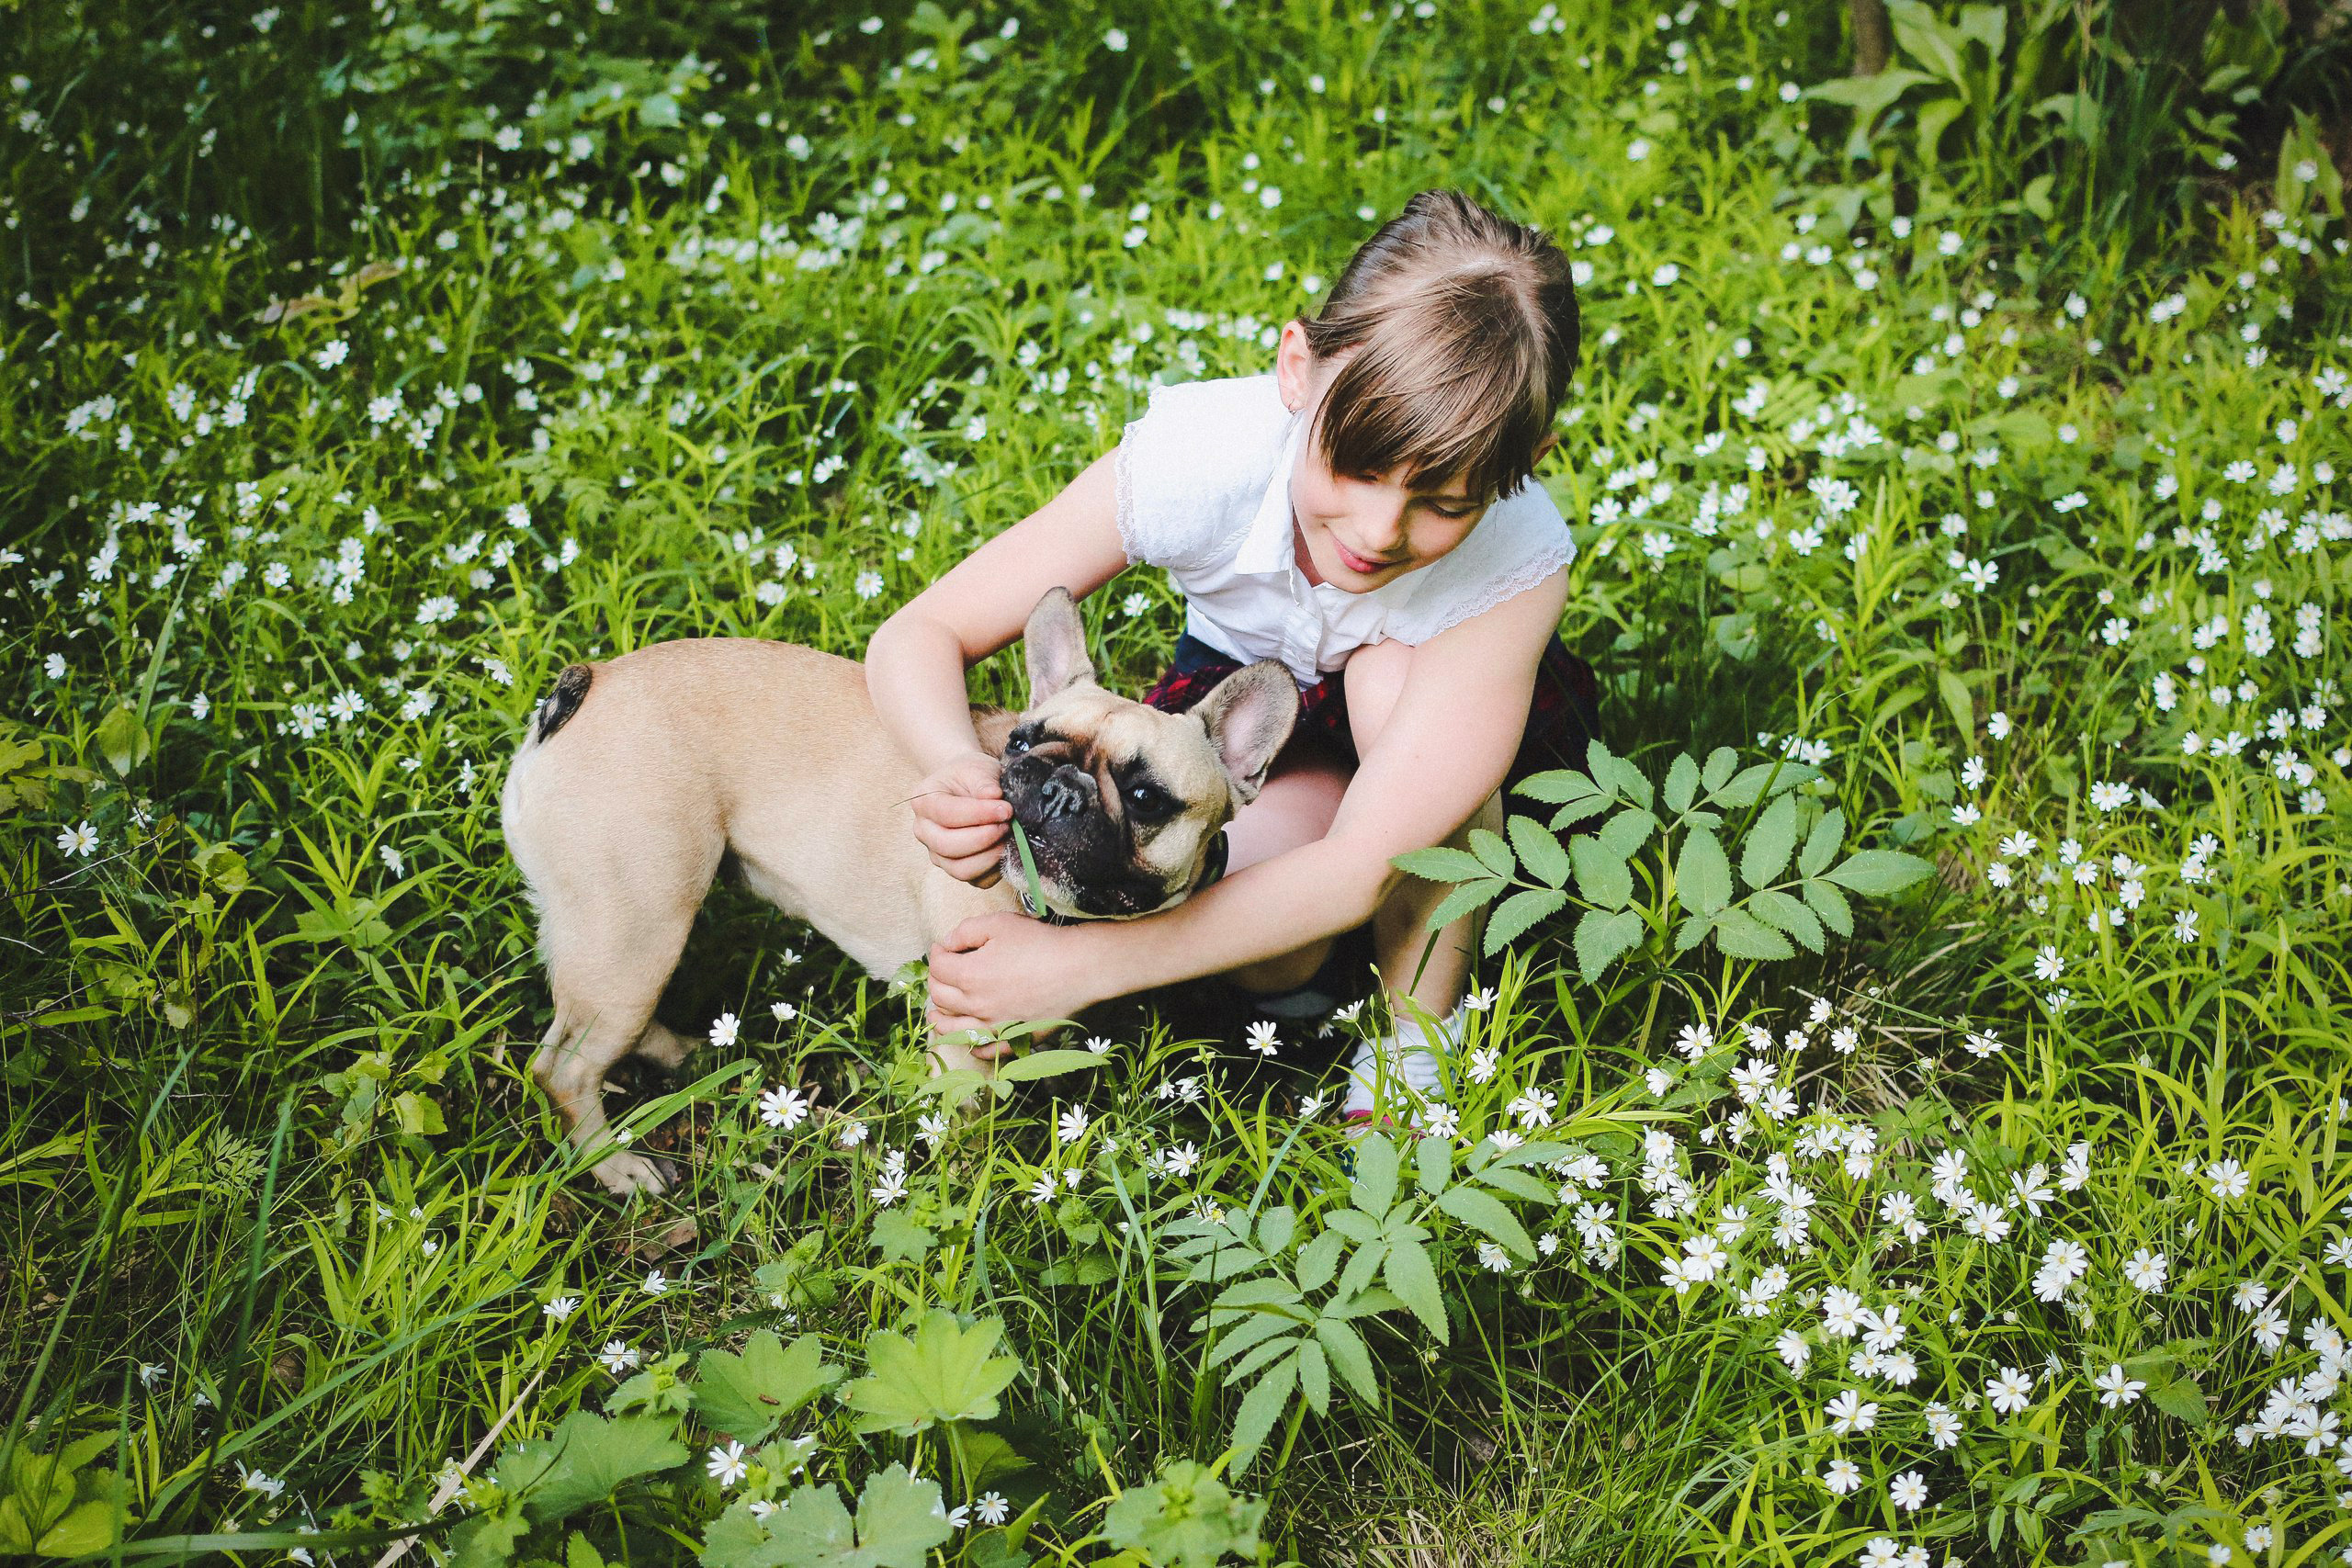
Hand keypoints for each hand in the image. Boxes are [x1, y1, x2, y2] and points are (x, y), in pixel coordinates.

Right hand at [910, 750, 1011, 885]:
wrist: (968, 786)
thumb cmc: (970, 776)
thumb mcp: (977, 767)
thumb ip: (983, 780)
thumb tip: (993, 796)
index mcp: (923, 802)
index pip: (947, 814)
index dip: (979, 814)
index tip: (1006, 809)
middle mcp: (924, 832)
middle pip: (948, 846)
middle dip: (983, 837)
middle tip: (1007, 824)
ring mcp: (938, 854)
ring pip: (960, 870)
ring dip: (990, 856)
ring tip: (1008, 837)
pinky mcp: (956, 869)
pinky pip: (976, 880)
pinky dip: (994, 869)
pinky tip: (1005, 849)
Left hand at [927, 912, 1098, 1050]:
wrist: (1079, 969)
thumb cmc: (1040, 943)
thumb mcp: (999, 923)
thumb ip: (965, 931)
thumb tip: (947, 944)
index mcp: (969, 975)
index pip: (937, 967)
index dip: (937, 953)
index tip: (943, 947)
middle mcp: (976, 1005)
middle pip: (940, 996)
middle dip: (935, 980)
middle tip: (942, 971)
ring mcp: (994, 1026)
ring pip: (952, 1029)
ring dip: (939, 1019)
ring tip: (936, 1013)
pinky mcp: (1013, 1038)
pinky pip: (983, 1049)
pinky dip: (969, 1044)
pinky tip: (967, 1037)